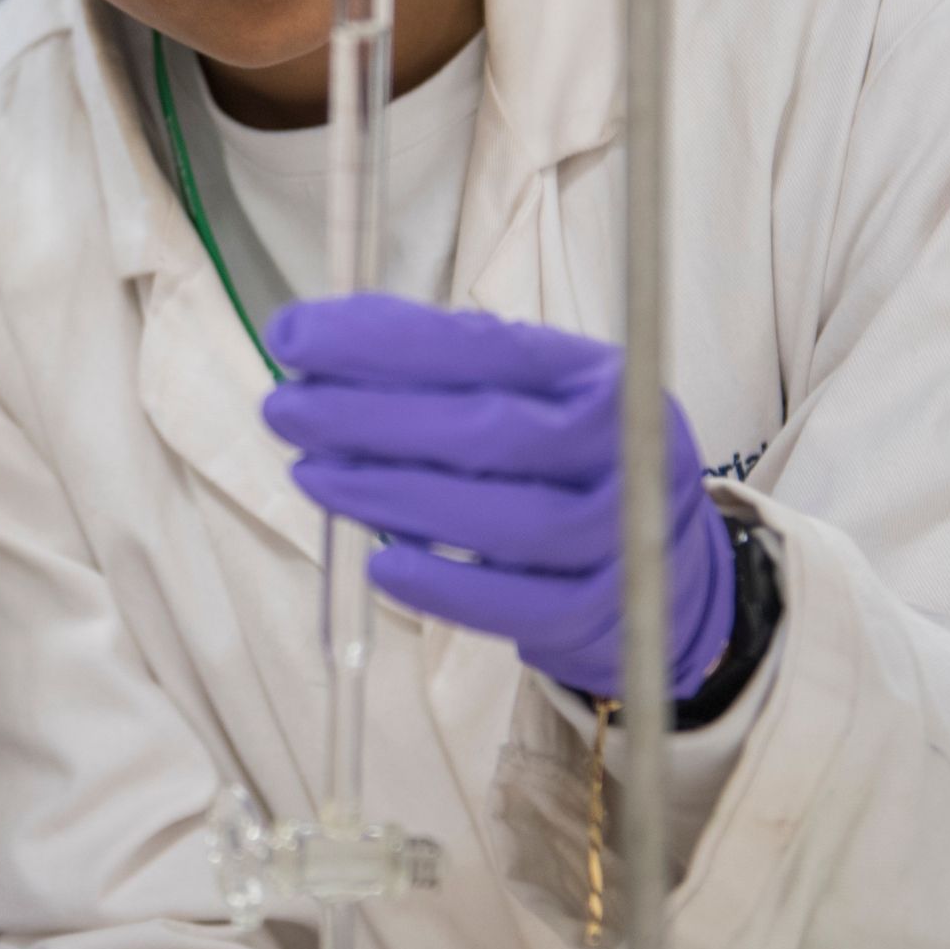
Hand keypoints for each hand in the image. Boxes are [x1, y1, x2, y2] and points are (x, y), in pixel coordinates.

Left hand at [261, 295, 733, 700]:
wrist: (665, 564)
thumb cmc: (559, 461)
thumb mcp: (522, 394)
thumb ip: (433, 366)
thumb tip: (310, 335)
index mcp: (594, 374)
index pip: (482, 347)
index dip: (383, 341)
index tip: (293, 337)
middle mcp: (624, 446)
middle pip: (491, 432)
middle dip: (372, 418)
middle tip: (284, 411)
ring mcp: (625, 534)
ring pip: (508, 522)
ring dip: (397, 499)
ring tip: (313, 477)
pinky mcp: (611, 613)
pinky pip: (522, 608)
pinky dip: (447, 587)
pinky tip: (381, 564)